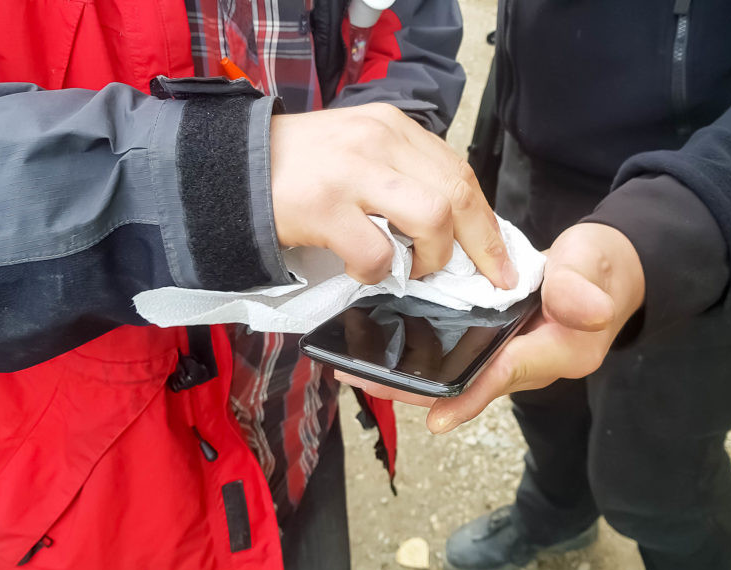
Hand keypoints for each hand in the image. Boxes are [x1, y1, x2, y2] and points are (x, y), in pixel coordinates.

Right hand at [269, 103, 516, 287]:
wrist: (230, 169)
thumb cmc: (299, 168)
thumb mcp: (360, 153)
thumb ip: (403, 176)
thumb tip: (452, 225)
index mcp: (393, 128)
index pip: (460, 172)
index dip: (487, 223)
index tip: (500, 259)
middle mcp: (379, 141)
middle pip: (457, 194)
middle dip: (480, 246)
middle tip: (484, 280)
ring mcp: (351, 172)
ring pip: (431, 218)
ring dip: (430, 257)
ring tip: (410, 270)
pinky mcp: (323, 206)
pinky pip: (376, 252)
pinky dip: (377, 272)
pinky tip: (362, 270)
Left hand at [340, 223, 644, 433]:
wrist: (601, 268)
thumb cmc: (600, 267)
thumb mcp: (594, 268)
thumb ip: (582, 288)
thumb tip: (590, 310)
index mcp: (556, 352)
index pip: (506, 373)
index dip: (471, 395)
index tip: (436, 417)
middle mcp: (529, 365)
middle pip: (469, 382)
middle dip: (419, 387)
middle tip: (366, 380)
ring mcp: (509, 357)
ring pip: (456, 373)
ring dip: (410, 373)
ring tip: (359, 367)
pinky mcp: (495, 343)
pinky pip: (456, 354)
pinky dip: (422, 350)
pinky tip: (383, 341)